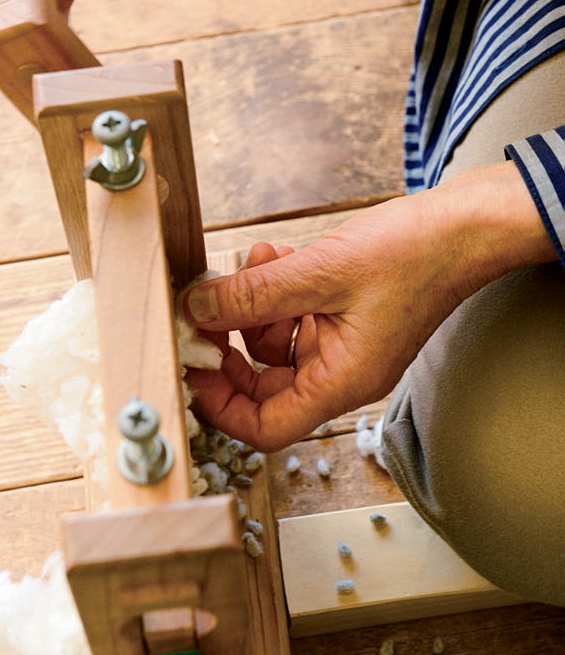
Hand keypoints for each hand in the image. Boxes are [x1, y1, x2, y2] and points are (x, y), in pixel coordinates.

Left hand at [184, 161, 555, 450]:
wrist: (464, 227)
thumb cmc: (413, 255)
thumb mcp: (319, 273)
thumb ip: (253, 295)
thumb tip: (197, 308)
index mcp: (341, 382)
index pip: (265, 427)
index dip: (219, 404)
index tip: (190, 364)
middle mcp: (341, 372)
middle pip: (263, 382)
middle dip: (230, 341)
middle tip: (206, 305)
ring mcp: (344, 344)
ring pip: (275, 341)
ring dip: (254, 302)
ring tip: (256, 259)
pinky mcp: (345, 316)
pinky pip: (295, 314)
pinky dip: (277, 289)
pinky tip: (275, 255)